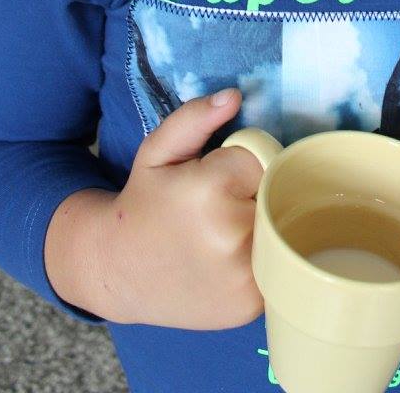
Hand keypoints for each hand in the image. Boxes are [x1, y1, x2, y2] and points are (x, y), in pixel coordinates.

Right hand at [46, 88, 264, 327]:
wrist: (117, 273)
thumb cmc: (143, 204)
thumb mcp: (157, 152)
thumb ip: (195, 119)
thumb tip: (234, 96)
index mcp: (210, 190)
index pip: (261, 158)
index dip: (242, 165)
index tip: (219, 178)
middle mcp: (231, 235)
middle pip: (276, 193)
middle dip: (255, 193)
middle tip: (222, 206)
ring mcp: (244, 276)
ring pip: (281, 229)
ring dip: (264, 225)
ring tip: (227, 232)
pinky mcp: (252, 304)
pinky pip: (279, 263)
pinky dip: (265, 258)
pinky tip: (232, 260)